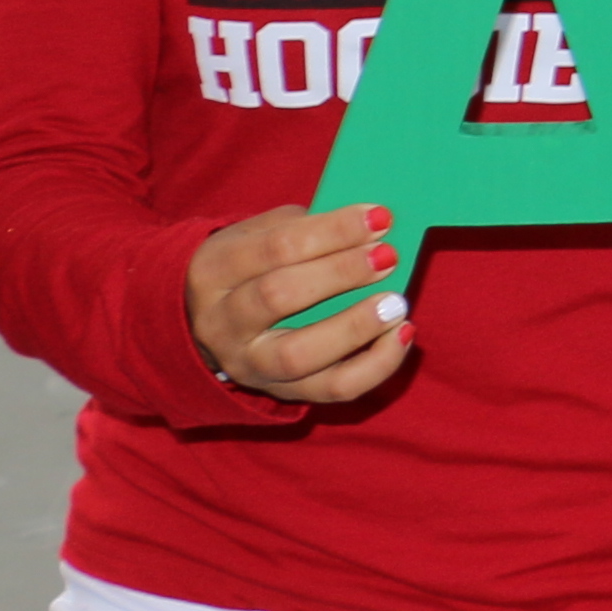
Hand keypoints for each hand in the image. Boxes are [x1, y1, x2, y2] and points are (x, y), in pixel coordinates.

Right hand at [182, 201, 416, 407]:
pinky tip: (403, 334)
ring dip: (355, 327)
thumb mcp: (257, 235)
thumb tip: (370, 223)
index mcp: (215, 271)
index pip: (276, 247)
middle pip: (279, 295)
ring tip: (397, 304)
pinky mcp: (283, 393)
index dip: (332, 230)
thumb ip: (303, 227)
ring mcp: (250, 364)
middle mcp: (223, 323)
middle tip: (387, 256)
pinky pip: (332, 388)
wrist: (208, 327)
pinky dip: (375, 365)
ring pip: (299, 354)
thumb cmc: (251, 267)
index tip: (379, 217)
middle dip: (340, 273)